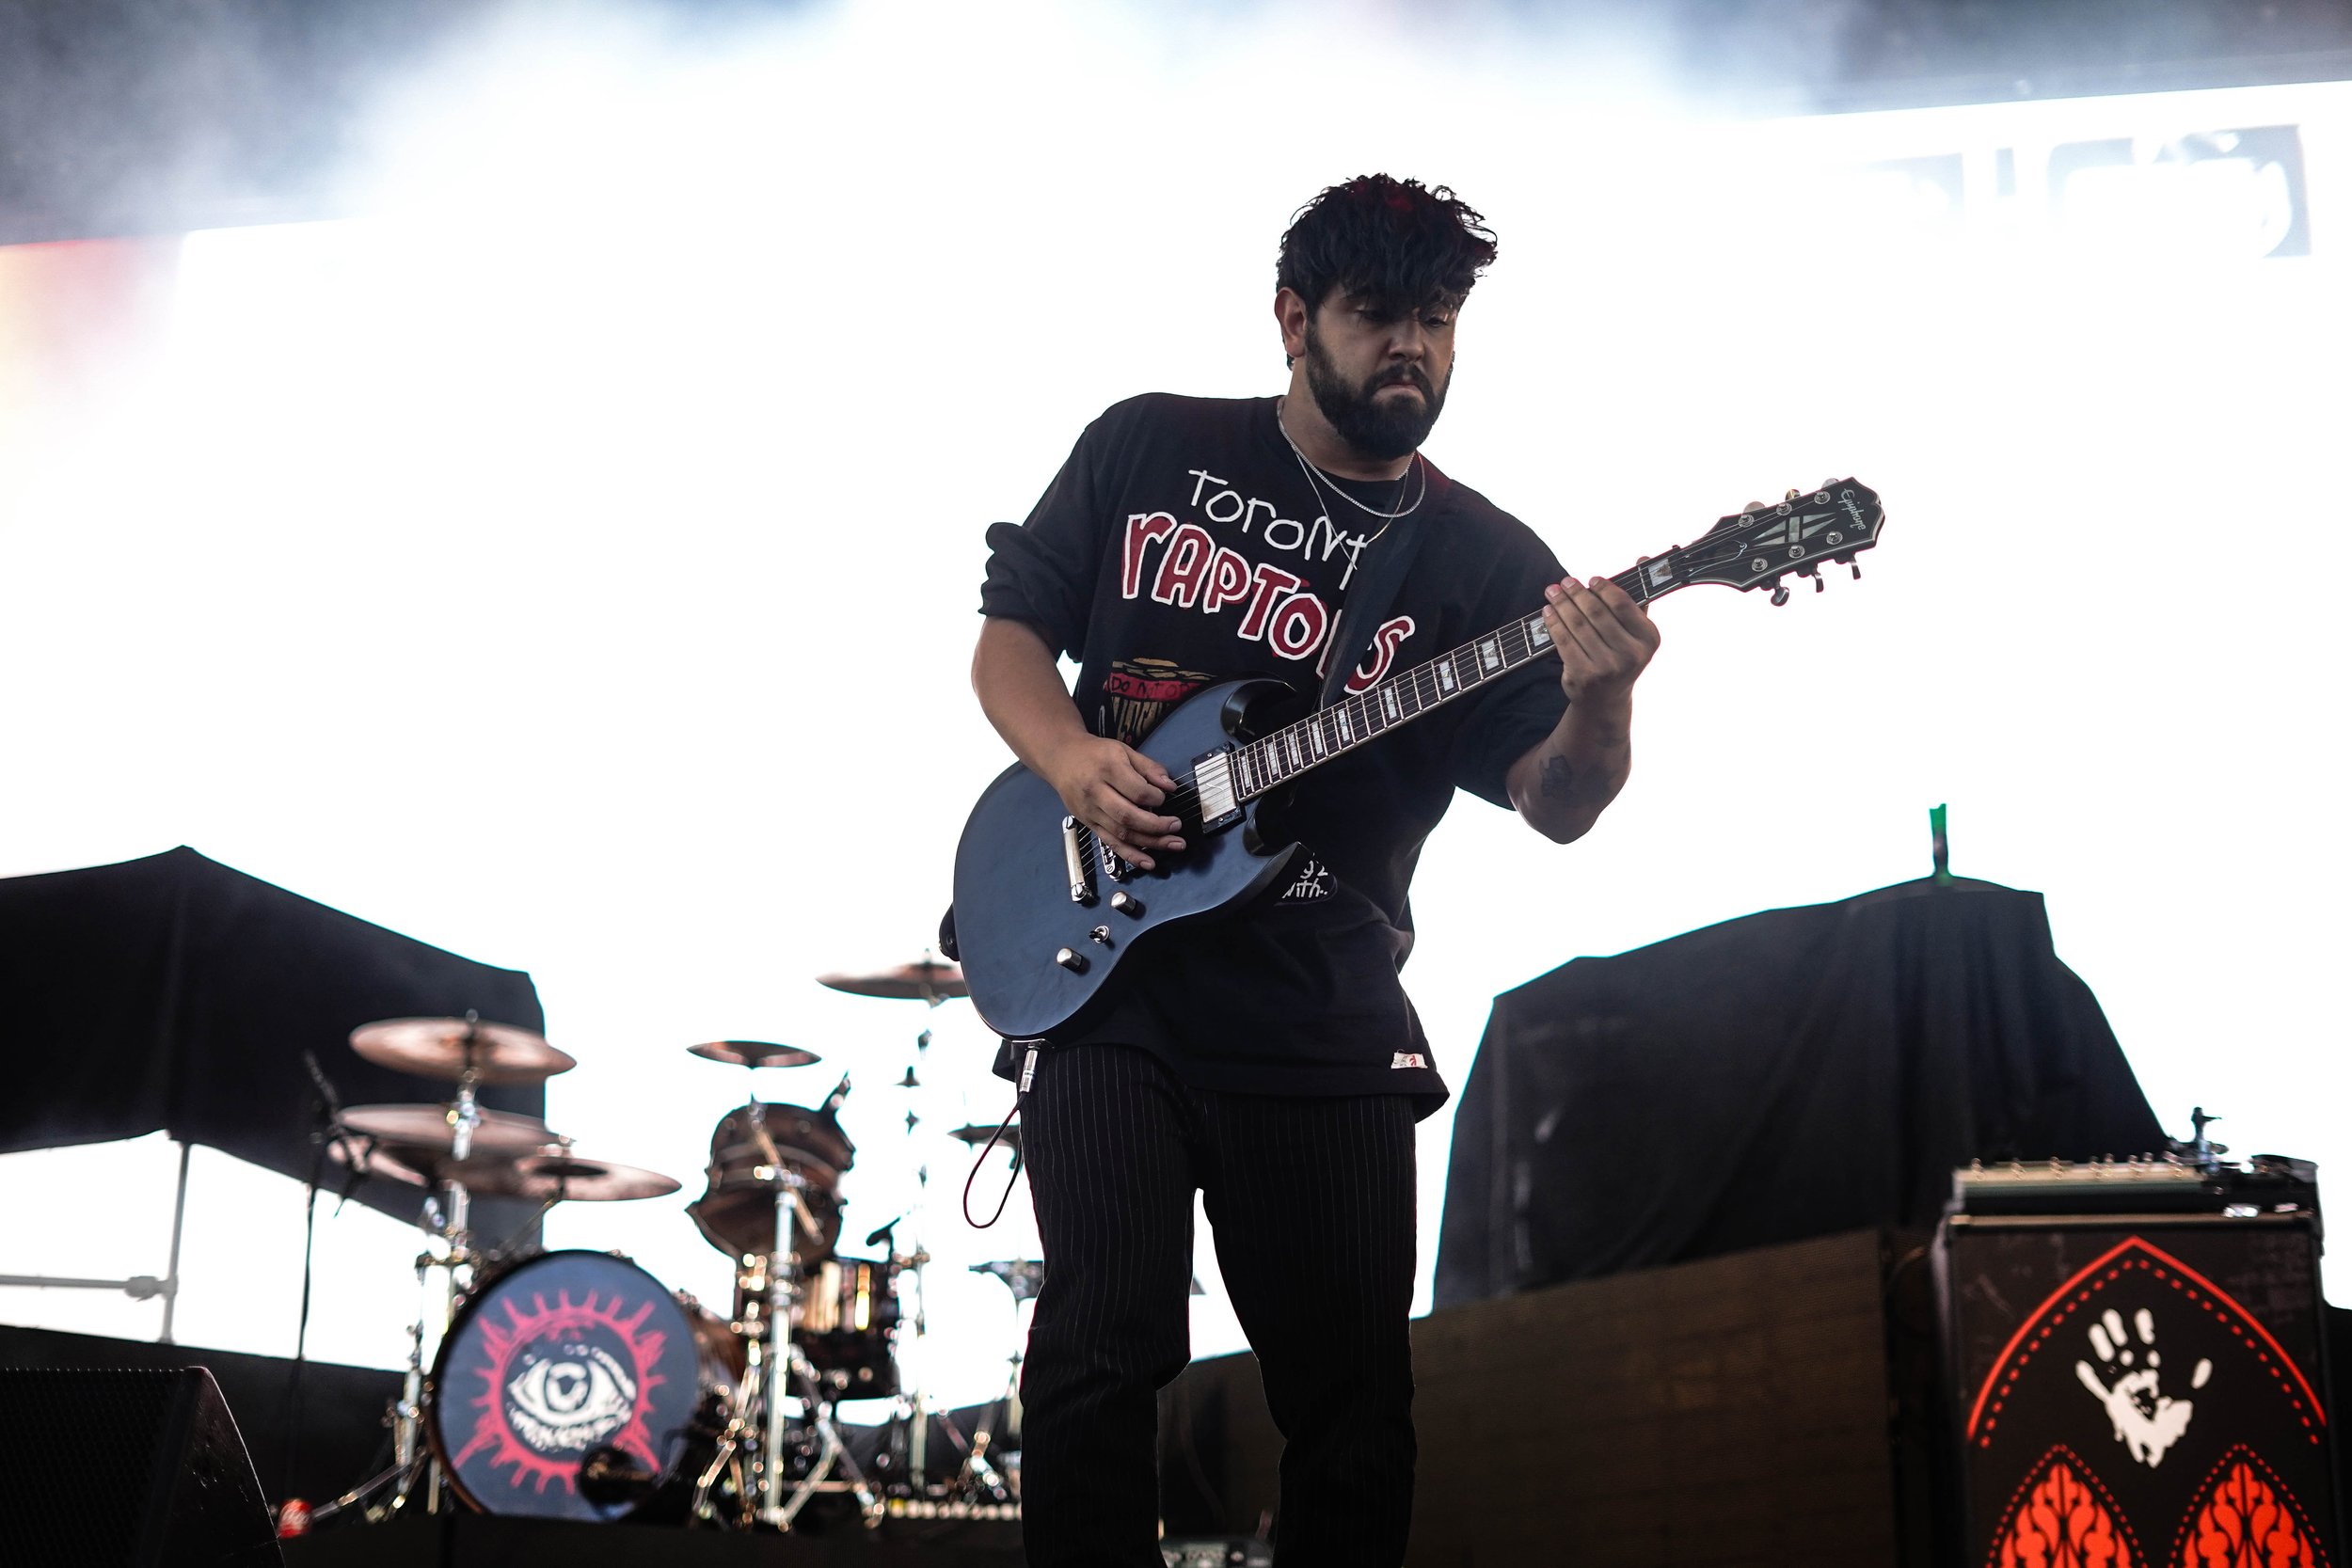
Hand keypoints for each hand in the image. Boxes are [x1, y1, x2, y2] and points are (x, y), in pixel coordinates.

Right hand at [1043, 735, 1184, 869]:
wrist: (1061, 758)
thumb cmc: (1095, 754)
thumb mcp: (1124, 751)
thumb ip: (1148, 767)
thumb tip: (1170, 786)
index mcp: (1107, 769)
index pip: (1135, 791)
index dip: (1155, 798)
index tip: (1164, 797)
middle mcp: (1095, 792)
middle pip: (1128, 816)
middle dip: (1156, 825)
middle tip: (1176, 826)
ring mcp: (1090, 811)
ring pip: (1121, 833)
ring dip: (1150, 842)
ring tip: (1173, 844)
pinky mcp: (1089, 824)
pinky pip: (1111, 843)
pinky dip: (1131, 855)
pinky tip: (1149, 862)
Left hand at [1541, 572, 1659, 706]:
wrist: (1605, 699)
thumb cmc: (1621, 656)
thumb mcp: (1636, 633)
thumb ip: (1638, 599)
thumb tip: (1643, 558)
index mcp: (1649, 639)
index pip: (1622, 604)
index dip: (1604, 588)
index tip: (1591, 580)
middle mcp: (1631, 655)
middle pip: (1596, 613)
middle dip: (1576, 593)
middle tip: (1564, 581)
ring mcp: (1607, 668)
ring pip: (1577, 625)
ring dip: (1561, 604)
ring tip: (1551, 592)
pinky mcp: (1583, 676)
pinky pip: (1563, 641)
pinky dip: (1553, 623)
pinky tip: (1548, 612)